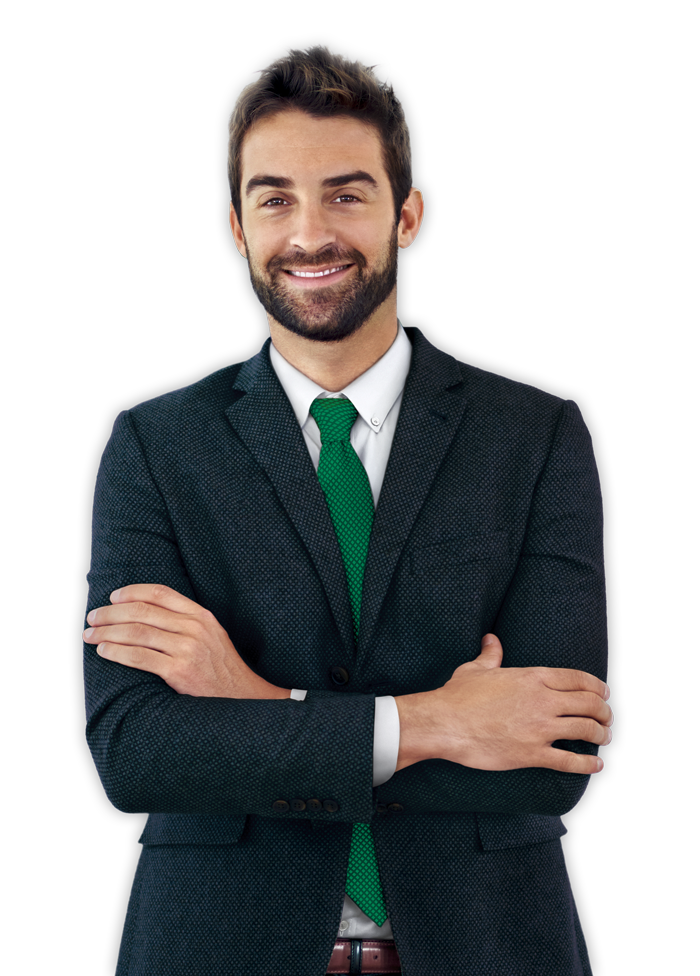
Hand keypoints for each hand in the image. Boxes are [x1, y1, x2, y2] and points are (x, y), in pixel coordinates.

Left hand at [83, 583, 290, 699]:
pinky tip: (104, 651)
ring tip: (90, 635)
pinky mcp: (179, 671)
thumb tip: (147, 614)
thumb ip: (186, 622)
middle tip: (93, 617)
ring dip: (107, 632)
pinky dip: (116, 652)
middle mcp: (194, 628)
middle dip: (111, 613)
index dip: (132, 592)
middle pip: (143, 611)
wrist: (242, 697)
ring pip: (136, 632)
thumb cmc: (221, 669)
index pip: (160, 593)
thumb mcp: (211, 635)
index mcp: (201, 616)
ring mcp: (187, 649)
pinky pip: (139, 657)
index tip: (113, 597)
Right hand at [395, 634, 612, 775]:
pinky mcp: (533, 753)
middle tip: (607, 718)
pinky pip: (569, 760)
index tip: (604, 693)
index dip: (598, 687)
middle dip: (604, 711)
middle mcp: (542, 701)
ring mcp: (540, 728)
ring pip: (586, 730)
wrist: (445, 723)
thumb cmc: (458, 696)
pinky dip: (588, 763)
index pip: (578, 679)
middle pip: (589, 704)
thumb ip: (491, 654)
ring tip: (604, 738)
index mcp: (533, 677)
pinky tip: (596, 764)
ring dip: (601, 735)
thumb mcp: (476, 669)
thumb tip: (491, 640)